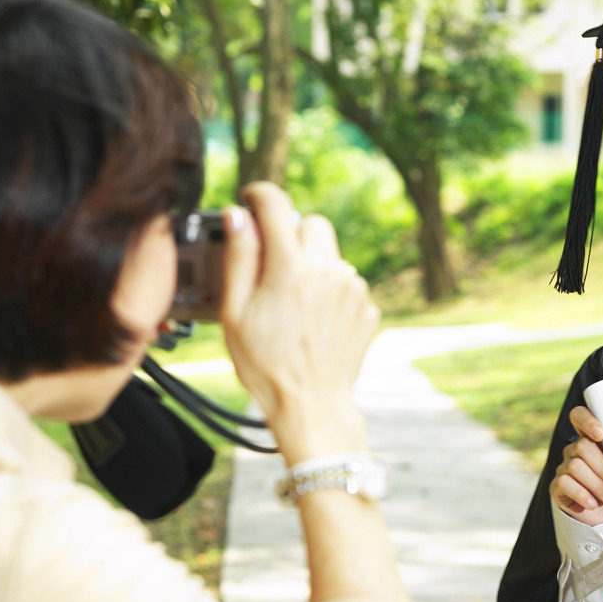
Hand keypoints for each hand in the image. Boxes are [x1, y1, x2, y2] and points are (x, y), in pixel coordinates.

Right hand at [219, 181, 379, 462]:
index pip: (276, 204)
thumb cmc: (266, 366)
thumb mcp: (235, 312)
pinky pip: (347, 282)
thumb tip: (238, 215)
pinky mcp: (367, 307)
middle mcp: (328, 270)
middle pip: (311, 224)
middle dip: (291, 235)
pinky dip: (331, 291)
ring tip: (293, 303)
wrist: (311, 406)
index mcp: (290, 268)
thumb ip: (238, 257)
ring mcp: (354, 289)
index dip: (259, 195)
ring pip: (332, 254)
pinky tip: (314, 321)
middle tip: (273, 265)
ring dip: (313, 265)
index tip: (251, 200)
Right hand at [549, 404, 602, 525]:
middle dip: (602, 466)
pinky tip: (593, 503)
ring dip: (596, 485)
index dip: (586, 421)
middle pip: (581, 446)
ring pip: (575, 466)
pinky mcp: (558, 487)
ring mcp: (565, 468)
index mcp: (592, 439)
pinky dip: (583, 495)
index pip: (579, 416)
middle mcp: (575, 450)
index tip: (601, 434)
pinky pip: (565, 483)